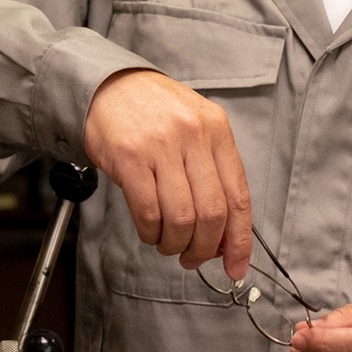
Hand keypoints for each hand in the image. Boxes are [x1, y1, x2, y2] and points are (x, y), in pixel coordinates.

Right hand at [83, 68, 251, 277]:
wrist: (111, 85)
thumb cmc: (157, 114)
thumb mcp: (197, 131)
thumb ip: (213, 176)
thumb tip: (226, 236)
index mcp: (218, 132)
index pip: (239, 197)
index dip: (239, 240)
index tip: (236, 266)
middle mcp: (194, 137)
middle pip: (212, 213)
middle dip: (205, 248)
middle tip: (194, 258)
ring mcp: (162, 147)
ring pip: (182, 217)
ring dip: (176, 243)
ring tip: (168, 244)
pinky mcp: (129, 158)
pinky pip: (148, 212)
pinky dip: (151, 233)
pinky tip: (150, 232)